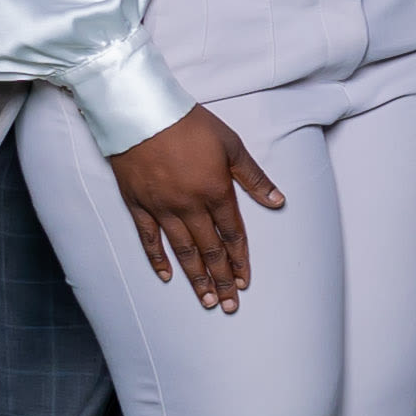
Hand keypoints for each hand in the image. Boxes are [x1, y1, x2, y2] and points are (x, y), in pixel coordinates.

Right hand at [106, 106, 281, 310]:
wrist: (140, 111)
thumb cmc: (189, 124)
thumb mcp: (231, 144)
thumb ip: (254, 178)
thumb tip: (279, 201)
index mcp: (215, 191)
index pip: (233, 235)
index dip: (240, 260)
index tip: (245, 282)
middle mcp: (189, 206)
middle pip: (210, 250)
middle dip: (222, 279)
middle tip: (230, 304)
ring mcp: (161, 208)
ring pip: (182, 251)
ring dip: (196, 278)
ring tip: (207, 300)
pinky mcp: (137, 205)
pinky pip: (148, 239)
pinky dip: (157, 259)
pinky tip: (167, 276)